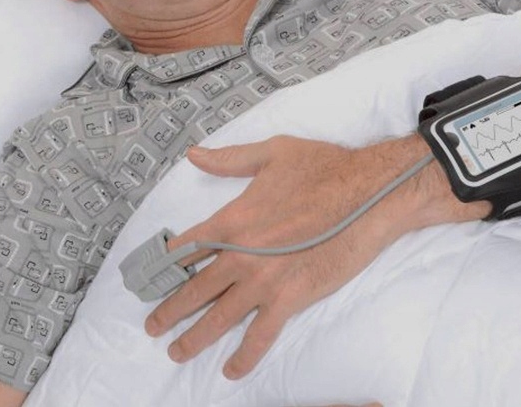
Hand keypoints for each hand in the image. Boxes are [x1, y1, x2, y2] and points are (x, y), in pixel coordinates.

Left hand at [144, 134, 423, 378]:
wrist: (369, 194)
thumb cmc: (323, 168)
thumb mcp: (272, 152)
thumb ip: (229, 159)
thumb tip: (194, 154)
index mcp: (233, 218)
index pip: (188, 246)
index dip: (167, 263)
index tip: (152, 277)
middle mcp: (241, 254)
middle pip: (195, 288)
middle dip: (169, 308)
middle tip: (152, 325)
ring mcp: (264, 281)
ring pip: (219, 316)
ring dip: (194, 336)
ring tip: (175, 351)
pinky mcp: (291, 299)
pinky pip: (261, 334)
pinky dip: (245, 355)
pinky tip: (232, 369)